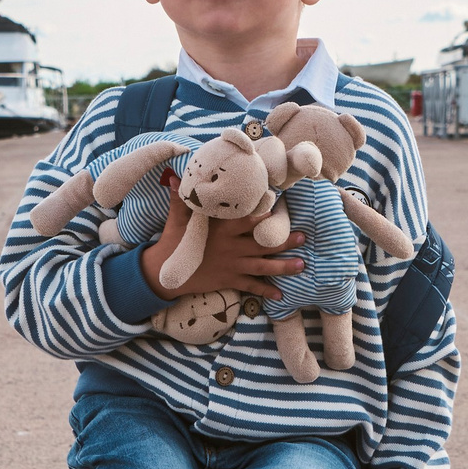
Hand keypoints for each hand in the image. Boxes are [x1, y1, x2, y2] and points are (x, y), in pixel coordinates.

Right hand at [138, 195, 305, 297]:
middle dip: (283, 242)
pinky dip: (265, 290)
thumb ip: (180, 198)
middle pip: (261, 245)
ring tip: (301, 265)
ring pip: (261, 266)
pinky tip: (280, 293)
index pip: (245, 222)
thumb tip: (175, 175)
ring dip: (282, 266)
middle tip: (302, 238)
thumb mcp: (177, 219)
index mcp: (221, 231)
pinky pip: (250, 286)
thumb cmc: (173, 241)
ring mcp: (231, 266)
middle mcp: (230, 249)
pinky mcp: (228, 281)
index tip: (279, 211)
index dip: (262, 217)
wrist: (164, 273)